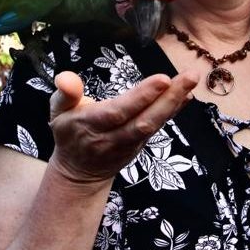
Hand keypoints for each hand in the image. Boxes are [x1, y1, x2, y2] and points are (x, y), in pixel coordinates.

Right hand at [47, 70, 198, 185]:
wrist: (79, 172)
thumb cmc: (69, 133)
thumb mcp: (57, 112)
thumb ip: (65, 94)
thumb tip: (66, 77)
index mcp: (91, 125)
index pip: (118, 112)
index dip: (141, 97)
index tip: (163, 79)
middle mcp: (113, 136)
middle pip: (144, 120)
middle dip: (169, 98)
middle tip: (190, 76)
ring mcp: (130, 143)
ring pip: (154, 125)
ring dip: (175, 102)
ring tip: (192, 79)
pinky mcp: (140, 144)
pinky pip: (158, 126)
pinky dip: (173, 110)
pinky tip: (187, 94)